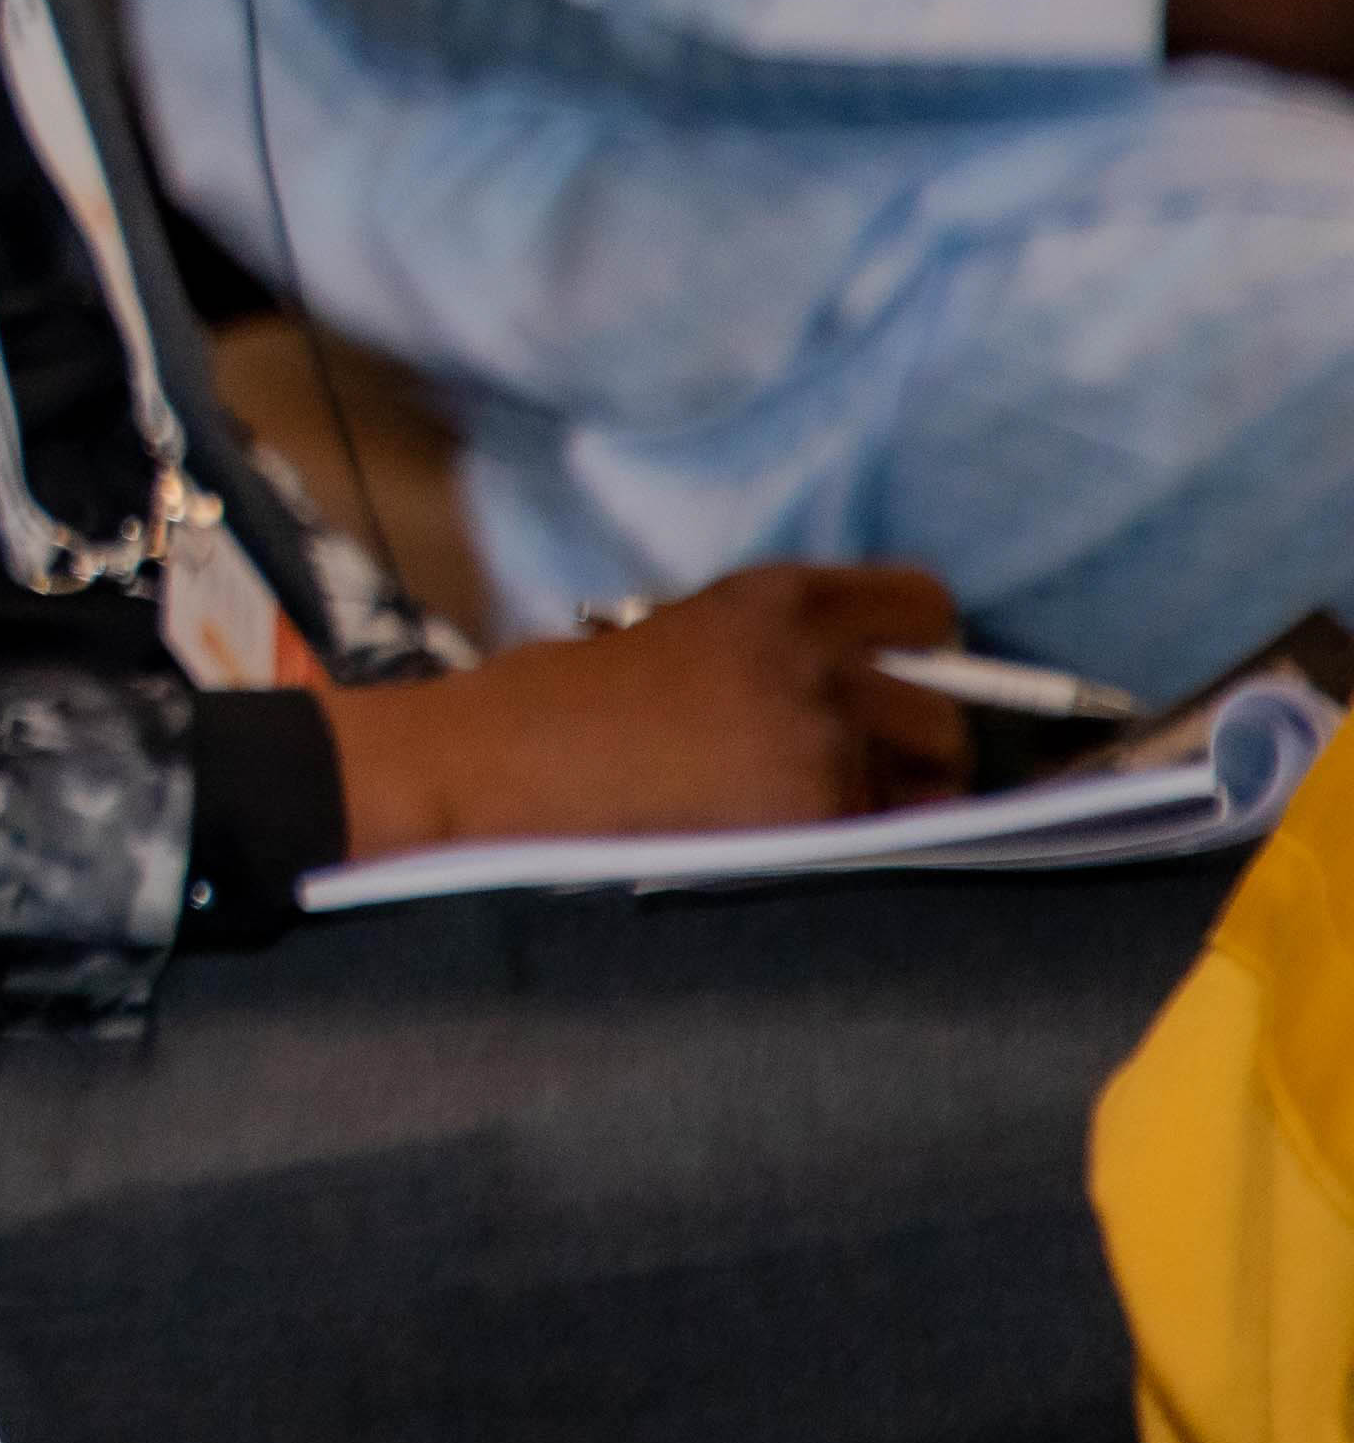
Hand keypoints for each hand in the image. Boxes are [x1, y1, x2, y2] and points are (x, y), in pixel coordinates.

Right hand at [311, 561, 967, 859]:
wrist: (494, 765)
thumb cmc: (560, 704)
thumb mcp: (680, 633)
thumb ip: (777, 650)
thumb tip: (869, 690)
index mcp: (777, 597)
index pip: (925, 605)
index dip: (921, 650)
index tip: (895, 680)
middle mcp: (816, 657)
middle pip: (948, 710)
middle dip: (913, 745)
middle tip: (853, 769)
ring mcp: (821, 739)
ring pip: (929, 782)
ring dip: (892, 800)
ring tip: (811, 812)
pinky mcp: (813, 814)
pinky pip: (882, 837)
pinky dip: (851, 844)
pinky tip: (782, 842)